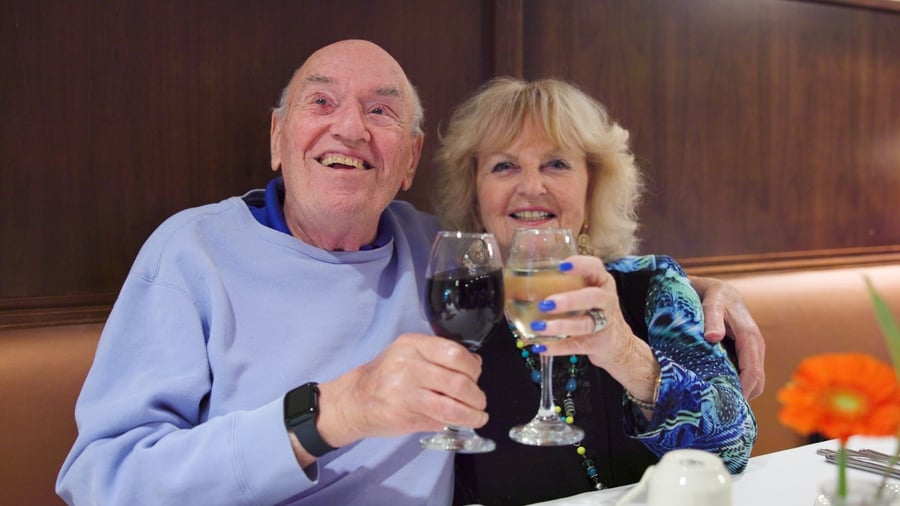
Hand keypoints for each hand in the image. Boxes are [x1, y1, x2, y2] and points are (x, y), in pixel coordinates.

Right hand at [316, 333, 487, 446]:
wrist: (354, 399)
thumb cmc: (386, 376)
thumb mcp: (409, 354)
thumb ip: (440, 357)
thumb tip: (475, 364)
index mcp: (412, 345)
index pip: (455, 353)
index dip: (473, 368)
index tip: (476, 375)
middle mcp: (407, 365)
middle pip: (458, 381)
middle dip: (476, 394)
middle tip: (480, 400)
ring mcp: (404, 391)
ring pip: (452, 405)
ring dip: (472, 413)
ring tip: (478, 415)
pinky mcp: (404, 414)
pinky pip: (439, 419)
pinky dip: (457, 422)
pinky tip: (465, 422)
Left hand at [527, 255, 659, 403]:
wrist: (618, 343)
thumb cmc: (593, 310)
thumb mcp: (585, 292)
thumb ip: (562, 284)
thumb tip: (518, 282)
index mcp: (601, 282)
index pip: (596, 267)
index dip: (581, 265)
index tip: (562, 266)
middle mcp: (606, 300)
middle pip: (593, 297)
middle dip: (570, 300)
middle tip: (547, 303)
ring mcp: (605, 323)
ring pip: (585, 324)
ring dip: (560, 325)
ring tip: (539, 327)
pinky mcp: (599, 344)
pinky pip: (577, 345)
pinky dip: (558, 347)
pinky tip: (541, 346)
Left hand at [691, 275, 765, 399]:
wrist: (719, 290)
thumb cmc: (713, 295)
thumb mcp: (711, 302)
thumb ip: (712, 318)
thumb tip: (712, 337)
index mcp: (749, 335)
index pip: (752, 370)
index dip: (742, 389)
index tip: (729, 404)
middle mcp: (756, 344)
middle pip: (757, 380)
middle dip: (744, 396)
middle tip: (723, 411)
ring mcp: (754, 349)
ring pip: (756, 379)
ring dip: (743, 392)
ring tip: (723, 404)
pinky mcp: (748, 352)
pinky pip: (750, 374)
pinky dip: (742, 385)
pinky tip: (725, 391)